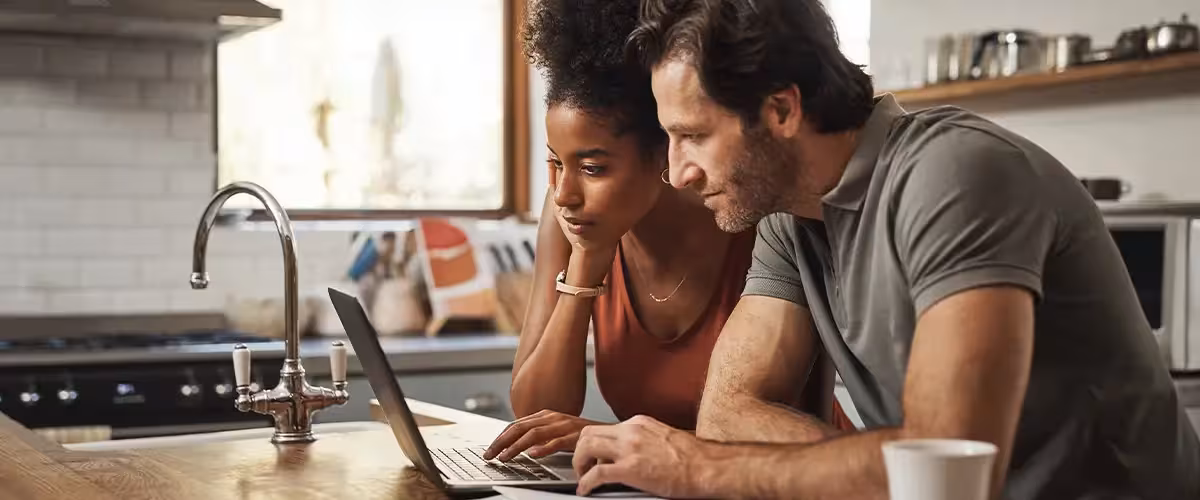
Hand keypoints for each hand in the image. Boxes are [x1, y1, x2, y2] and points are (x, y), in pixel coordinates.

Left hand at [483, 410, 604, 461]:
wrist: (608, 433)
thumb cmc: (580, 434)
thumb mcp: (556, 430)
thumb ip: (539, 434)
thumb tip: (517, 444)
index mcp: (545, 415)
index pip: (516, 425)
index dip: (500, 437)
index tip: (489, 449)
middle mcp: (552, 417)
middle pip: (520, 428)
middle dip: (501, 442)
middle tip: (490, 455)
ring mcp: (563, 426)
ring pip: (533, 434)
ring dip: (516, 447)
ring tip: (504, 458)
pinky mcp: (575, 436)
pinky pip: (556, 442)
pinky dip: (543, 448)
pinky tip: (533, 455)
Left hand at [572, 415, 717, 497]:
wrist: (708, 467)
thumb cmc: (694, 457)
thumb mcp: (664, 437)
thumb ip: (644, 440)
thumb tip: (633, 452)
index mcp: (639, 423)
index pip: (604, 428)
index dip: (594, 445)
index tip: (593, 457)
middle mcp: (631, 431)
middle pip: (588, 433)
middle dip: (580, 451)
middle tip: (583, 467)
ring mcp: (630, 449)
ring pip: (586, 447)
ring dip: (579, 464)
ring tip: (582, 477)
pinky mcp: (631, 469)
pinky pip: (596, 474)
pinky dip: (585, 483)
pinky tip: (586, 490)